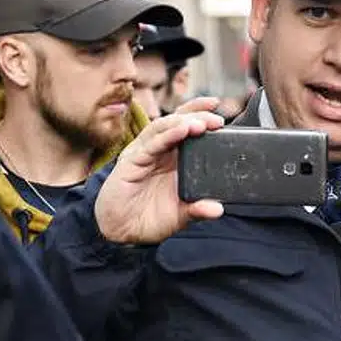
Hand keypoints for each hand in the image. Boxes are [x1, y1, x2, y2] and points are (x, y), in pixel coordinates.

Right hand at [96, 96, 224, 243]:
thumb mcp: (179, 215)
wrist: (120, 230)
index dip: (202, 114)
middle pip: (178, 121)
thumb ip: (197, 210)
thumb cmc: (148, 217)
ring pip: (164, 128)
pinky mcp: (131, 161)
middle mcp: (159, 151)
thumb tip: (218, 209)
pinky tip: (182, 130)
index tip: (220, 111)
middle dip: (198, 116)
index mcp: (173, 158)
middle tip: (218, 120)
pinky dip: (167, 135)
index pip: (187, 127)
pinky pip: (151, 144)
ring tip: (201, 123)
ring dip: (183, 122)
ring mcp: (144, 153)